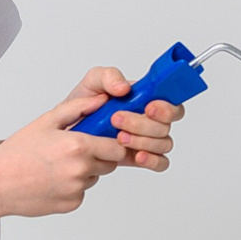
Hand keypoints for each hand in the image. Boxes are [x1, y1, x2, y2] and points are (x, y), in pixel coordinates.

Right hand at [0, 96, 136, 217]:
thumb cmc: (17, 152)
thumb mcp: (46, 122)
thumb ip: (77, 108)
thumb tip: (101, 101)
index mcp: (78, 146)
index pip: (118, 148)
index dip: (113, 144)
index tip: (103, 141)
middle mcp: (81, 170)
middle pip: (110, 165)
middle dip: (100, 157)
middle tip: (75, 152)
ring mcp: (77, 190)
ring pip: (94, 178)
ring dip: (84, 172)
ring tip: (57, 165)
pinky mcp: (71, 204)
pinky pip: (81, 193)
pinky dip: (72, 188)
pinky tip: (51, 180)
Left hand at [70, 67, 184, 172]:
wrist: (70, 132)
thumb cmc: (84, 105)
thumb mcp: (92, 83)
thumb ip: (108, 77)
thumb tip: (124, 88)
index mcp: (146, 98)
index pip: (171, 101)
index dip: (166, 106)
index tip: (148, 108)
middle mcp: (150, 119)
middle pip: (166, 125)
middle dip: (143, 124)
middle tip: (117, 120)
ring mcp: (147, 139)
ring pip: (164, 143)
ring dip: (143, 141)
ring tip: (119, 138)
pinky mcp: (141, 157)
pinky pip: (160, 162)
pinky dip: (152, 160)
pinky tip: (136, 156)